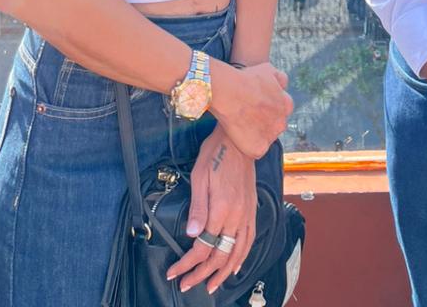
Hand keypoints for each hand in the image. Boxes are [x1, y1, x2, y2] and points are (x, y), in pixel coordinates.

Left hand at [168, 127, 255, 293]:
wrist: (240, 139)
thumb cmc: (216, 154)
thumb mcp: (199, 177)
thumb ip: (197, 208)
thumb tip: (192, 235)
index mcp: (221, 209)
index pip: (203, 247)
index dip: (187, 264)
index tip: (174, 272)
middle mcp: (236, 216)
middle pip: (219, 256)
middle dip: (201, 274)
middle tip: (186, 285)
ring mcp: (246, 215)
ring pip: (236, 254)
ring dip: (222, 273)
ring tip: (211, 286)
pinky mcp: (252, 211)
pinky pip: (249, 241)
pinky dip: (242, 258)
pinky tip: (235, 266)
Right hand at [211, 60, 291, 158]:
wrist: (229, 92)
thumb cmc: (246, 78)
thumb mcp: (268, 69)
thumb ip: (280, 79)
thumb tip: (283, 85)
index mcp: (286, 105)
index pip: (281, 111)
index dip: (268, 109)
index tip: (256, 106)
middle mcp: (282, 122)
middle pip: (274, 126)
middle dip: (264, 122)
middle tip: (247, 115)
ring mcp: (271, 137)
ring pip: (265, 138)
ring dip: (256, 133)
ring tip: (240, 123)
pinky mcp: (259, 149)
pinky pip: (255, 150)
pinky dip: (247, 145)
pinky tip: (238, 134)